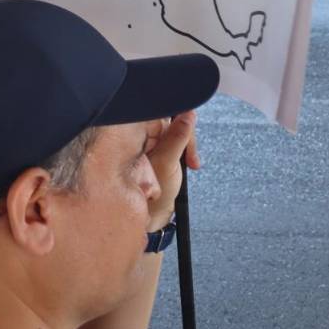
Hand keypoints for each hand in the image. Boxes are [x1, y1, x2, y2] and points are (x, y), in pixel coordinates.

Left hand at [145, 111, 200, 228]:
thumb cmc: (154, 193)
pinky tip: (191, 163)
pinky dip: (187, 149)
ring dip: (188, 145)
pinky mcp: (161, 150)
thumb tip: (188, 114)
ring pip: (177, 130)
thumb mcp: (169, 162)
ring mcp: (152, 143)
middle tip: (191, 156)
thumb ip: (178, 137)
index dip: (178, 118)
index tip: (190, 128)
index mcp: (135, 133)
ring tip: (192, 163)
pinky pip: (179, 140)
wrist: (154, 216)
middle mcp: (142, 135)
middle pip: (171, 119)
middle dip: (186, 136)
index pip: (161, 113)